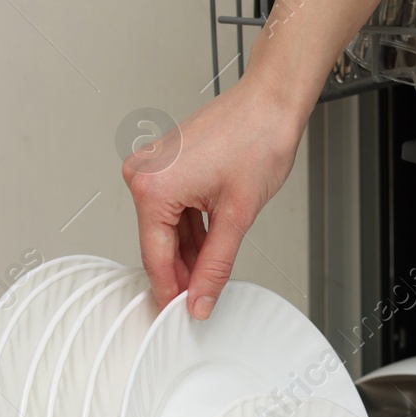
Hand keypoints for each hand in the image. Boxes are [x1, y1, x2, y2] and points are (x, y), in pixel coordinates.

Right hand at [122, 74, 307, 318]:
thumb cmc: (257, 139)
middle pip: (158, 242)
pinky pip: (174, 209)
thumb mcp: (237, 217)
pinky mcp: (168, 164)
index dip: (171, 290)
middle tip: (200, 300)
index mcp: (152, 186)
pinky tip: (209, 247)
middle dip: (181, 272)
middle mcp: (144, 174)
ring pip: (167, 228)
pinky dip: (191, 230)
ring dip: (189, 252)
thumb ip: (215, 266)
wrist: (271, 103)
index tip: (180, 313)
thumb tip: (200, 297)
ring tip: (211, 274)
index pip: (155, 256)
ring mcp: (154, 167)